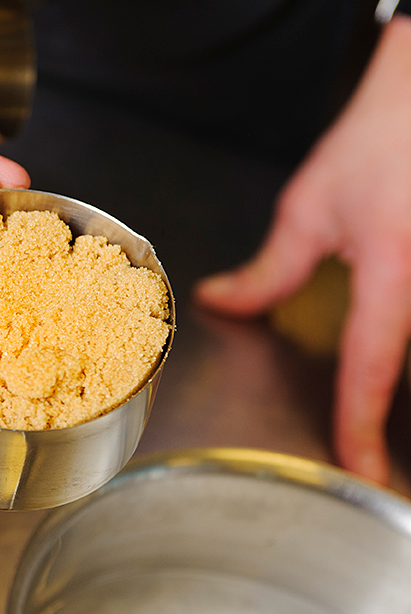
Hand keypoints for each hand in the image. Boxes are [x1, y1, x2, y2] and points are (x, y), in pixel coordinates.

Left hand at [195, 16, 410, 484]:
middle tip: (373, 456)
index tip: (361, 470)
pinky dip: (409, 347)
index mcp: (393, 268)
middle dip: (397, 417)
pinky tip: (396, 364)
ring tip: (384, 427)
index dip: (361, 422)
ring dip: (403, 380)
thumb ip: (271, 271)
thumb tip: (222, 304)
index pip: (373, 363)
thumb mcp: (311, 209)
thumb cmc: (378, 143)